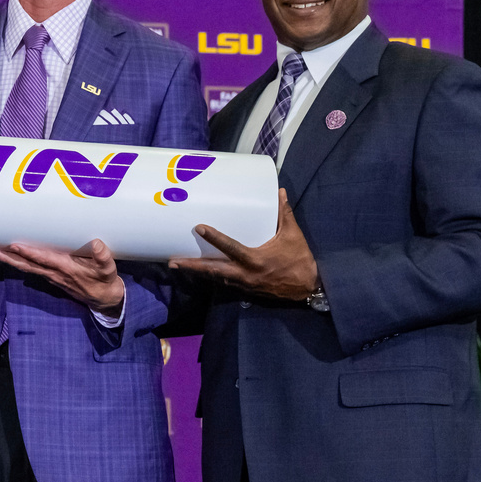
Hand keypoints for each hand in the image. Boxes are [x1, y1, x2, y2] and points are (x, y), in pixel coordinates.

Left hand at [0, 239, 124, 316]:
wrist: (104, 299)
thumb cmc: (105, 281)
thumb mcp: (108, 269)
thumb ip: (103, 257)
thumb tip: (96, 243)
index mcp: (66, 269)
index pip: (43, 259)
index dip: (29, 253)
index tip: (14, 246)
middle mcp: (55, 273)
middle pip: (27, 265)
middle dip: (9, 258)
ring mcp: (52, 276)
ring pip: (27, 267)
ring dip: (10, 260)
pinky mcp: (53, 277)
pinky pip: (32, 269)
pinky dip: (20, 262)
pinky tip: (11, 257)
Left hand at [169, 188, 318, 300]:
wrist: (308, 288)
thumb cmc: (300, 260)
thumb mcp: (293, 236)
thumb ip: (284, 214)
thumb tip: (280, 192)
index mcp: (255, 260)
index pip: (231, 247)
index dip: (215, 238)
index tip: (199, 228)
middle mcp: (245, 274)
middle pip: (213, 270)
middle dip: (192, 266)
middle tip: (173, 261)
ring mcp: (243, 284)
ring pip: (215, 278)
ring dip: (197, 272)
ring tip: (178, 265)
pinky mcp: (245, 290)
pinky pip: (223, 282)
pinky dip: (210, 277)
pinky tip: (199, 272)